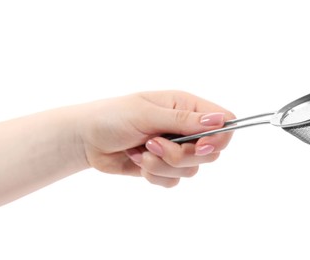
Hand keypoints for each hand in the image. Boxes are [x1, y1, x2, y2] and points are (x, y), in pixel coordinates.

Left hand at [76, 91, 234, 186]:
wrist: (86, 139)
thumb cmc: (113, 117)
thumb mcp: (147, 113)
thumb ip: (183, 120)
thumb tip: (219, 121)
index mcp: (185, 107)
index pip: (223, 123)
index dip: (218, 137)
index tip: (200, 146)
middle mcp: (184, 128)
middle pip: (210, 152)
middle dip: (181, 154)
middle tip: (155, 145)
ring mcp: (174, 149)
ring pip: (191, 169)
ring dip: (162, 165)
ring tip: (141, 151)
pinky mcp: (163, 168)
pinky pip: (174, 181)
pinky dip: (154, 175)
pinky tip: (137, 160)